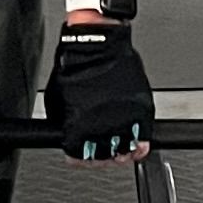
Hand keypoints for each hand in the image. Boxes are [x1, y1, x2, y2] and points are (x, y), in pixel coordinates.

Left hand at [43, 21, 154, 164]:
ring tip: (120, 153)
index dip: (79, 158)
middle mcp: (100, 127)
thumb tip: (66, 133)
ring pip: (125, 151)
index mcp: (77, 126)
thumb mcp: (58, 99)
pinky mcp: (140, 110)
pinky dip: (140, 145)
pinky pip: (143, 136)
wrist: (97, 44)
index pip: (78, 156)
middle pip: (103, 157)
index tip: (80, 156)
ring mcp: (122, 119)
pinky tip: (137, 147)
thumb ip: (63, 120)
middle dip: (101, 158)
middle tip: (102, 155)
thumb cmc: (75, 66)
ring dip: (122, 154)